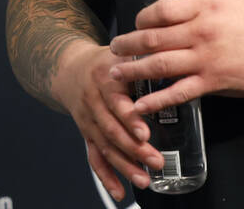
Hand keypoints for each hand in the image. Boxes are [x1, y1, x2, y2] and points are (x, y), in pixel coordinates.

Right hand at [54, 41, 162, 200]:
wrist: (69, 69)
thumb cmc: (104, 61)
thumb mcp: (123, 52)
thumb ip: (145, 58)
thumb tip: (174, 61)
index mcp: (105, 80)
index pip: (117, 102)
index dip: (130, 119)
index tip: (145, 133)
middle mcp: (94, 102)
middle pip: (112, 130)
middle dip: (134, 149)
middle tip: (156, 161)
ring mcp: (89, 121)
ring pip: (105, 148)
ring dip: (124, 167)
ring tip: (144, 180)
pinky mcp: (87, 135)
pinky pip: (94, 158)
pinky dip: (106, 177)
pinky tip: (120, 192)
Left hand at [107, 0, 243, 114]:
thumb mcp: (224, 1)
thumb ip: (188, 1)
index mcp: (203, 6)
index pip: (160, 10)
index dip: (141, 19)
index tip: (134, 26)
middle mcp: (201, 30)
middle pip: (153, 37)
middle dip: (128, 45)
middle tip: (113, 50)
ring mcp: (206, 58)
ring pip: (160, 64)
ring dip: (133, 70)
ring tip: (116, 74)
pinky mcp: (213, 82)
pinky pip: (178, 92)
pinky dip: (156, 100)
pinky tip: (140, 105)